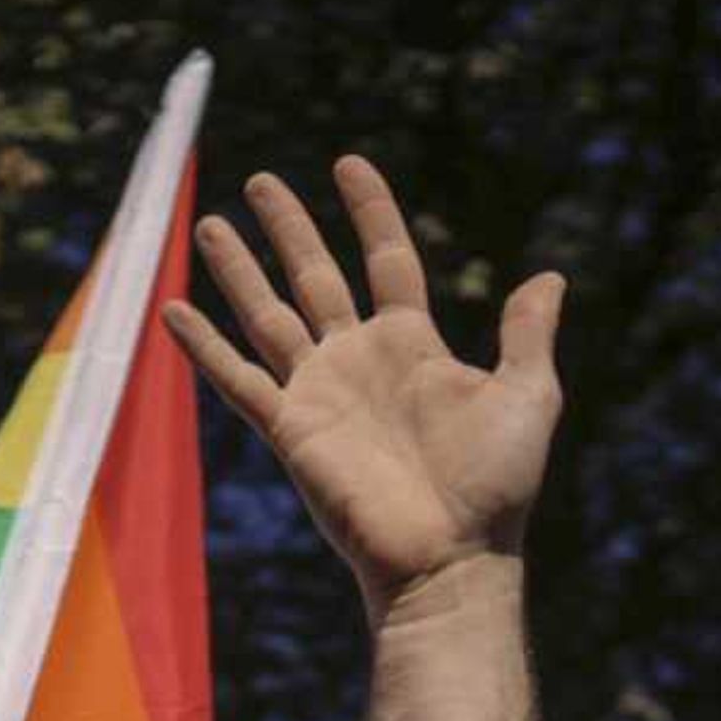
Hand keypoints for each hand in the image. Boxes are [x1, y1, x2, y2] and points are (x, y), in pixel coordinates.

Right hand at [162, 156, 563, 619]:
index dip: (369, 210)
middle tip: (263, 181)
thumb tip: (549, 277)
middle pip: (315, 275)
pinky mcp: (290, 430)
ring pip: (268, 315)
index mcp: (412, 345)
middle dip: (289, 228)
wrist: (450, 557)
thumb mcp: (528, 397)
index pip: (386, 259)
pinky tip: (171, 311)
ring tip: (208, 224)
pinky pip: (238, 379)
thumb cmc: (495, 487)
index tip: (347, 163)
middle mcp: (359, 361)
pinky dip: (203, 347)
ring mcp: (320, 393)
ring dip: (238, 270)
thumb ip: (528, 335)